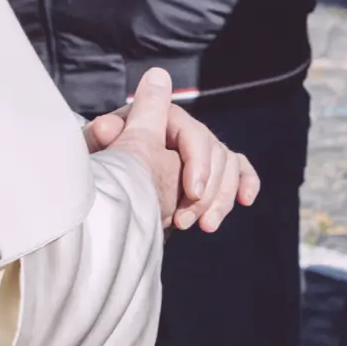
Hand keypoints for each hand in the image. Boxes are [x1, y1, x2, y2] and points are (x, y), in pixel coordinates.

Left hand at [85, 69, 260, 231]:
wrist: (102, 196)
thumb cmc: (99, 167)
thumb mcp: (99, 152)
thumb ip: (102, 139)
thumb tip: (107, 126)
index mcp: (159, 118)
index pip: (192, 132)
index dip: (198, 161)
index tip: (193, 191)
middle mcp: (182, 131)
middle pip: (215, 152)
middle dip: (208, 190)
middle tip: (184, 223)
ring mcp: (196, 152)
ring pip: (228, 165)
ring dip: (222, 197)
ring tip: (206, 227)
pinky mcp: (205, 174)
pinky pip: (236, 169)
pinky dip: (245, 181)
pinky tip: (247, 200)